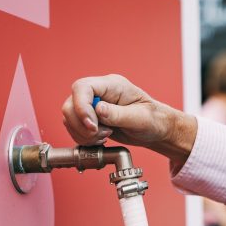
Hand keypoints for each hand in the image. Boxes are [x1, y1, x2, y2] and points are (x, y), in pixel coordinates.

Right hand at [61, 74, 197, 165]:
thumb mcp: (140, 118)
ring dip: (83, 133)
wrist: (155, 128)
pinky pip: (74, 127)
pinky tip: (100, 139)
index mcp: (112, 85)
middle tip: (101, 134)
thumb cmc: (153, 120)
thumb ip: (118, 114)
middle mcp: (99, 93)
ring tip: (105, 136)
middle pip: (70, 104)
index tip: (92, 126)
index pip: (82, 88)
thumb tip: (98, 110)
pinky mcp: (89, 118)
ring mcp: (92, 105)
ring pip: (69, 117)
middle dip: (82, 125)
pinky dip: (83, 138)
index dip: (81, 107)